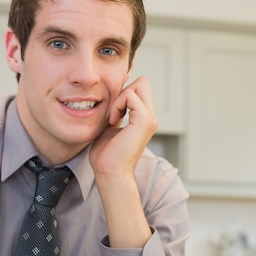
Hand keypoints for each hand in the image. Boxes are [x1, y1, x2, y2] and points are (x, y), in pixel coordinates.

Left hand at [88, 77, 157, 248]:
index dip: (123, 93)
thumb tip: (108, 96)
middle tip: (113, 112)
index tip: (112, 113)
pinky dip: (118, 105)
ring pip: (140, 84)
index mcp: (143, 118)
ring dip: (120, 98)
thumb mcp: (109, 126)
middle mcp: (150, 117)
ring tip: (112, 118)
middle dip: (123, 91)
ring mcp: (150, 119)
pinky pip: (131, 96)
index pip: (139, 88)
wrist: (109, 172)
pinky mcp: (145, 121)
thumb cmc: (105, 155)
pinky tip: (113, 121)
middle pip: (142, 82)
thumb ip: (113, 111)